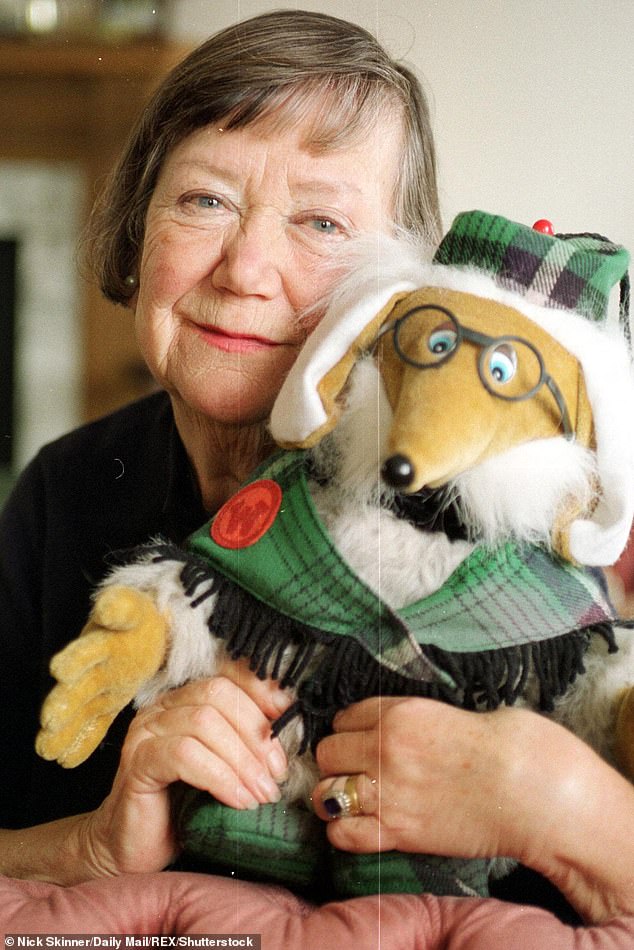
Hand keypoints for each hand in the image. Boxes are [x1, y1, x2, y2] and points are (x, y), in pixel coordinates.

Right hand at [36, 586, 168, 766]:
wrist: (150, 628)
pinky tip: (64, 760)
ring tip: (47, 748)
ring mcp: (99, 686)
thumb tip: (107, 607)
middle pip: (79, 686)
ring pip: (81, 709)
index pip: (88, 650)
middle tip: (50, 719)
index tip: (61, 671)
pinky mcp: (108, 702)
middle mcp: (94, 666)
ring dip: (66, 728)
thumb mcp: (131, 608)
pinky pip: (95, 724)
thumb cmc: (136, 617)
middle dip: (64, 702)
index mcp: (101, 640)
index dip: (77, 660)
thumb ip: (119, 607)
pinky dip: (81, 741)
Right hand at [80, 657, 291, 876]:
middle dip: (256, 731)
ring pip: (204, 723)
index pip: (226, 674)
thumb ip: (247, 744)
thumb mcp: (224, 770)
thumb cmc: (184, 812)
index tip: (289, 718)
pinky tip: (238, 801)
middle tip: (277, 773)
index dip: (261, 690)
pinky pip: (185, 755)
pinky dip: (219, 776)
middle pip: (218, 694)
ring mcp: (145, 732)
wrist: (135, 854)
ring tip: (263, 793)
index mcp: (184, 701)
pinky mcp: (136, 762)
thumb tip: (293, 730)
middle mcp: (162, 708)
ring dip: (243, 760)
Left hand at [312, 696, 633, 923]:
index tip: (362, 740)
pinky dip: (346, 831)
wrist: (532, 789)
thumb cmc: (506, 745)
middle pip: (327, 752)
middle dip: (339, 761)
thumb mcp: (449, 712)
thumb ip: (412, 719)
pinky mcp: (399, 832)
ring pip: (326, 791)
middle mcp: (385, 749)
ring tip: (354, 800)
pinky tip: (362, 826)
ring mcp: (388, 792)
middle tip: (358, 770)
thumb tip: (396, 726)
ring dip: (336, 795)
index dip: (351, 730)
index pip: (344, 717)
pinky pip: (343, 833)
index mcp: (399, 713)